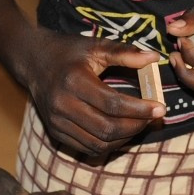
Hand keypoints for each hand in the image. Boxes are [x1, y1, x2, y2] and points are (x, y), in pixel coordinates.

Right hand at [25, 30, 165, 155]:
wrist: (33, 61)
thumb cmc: (68, 51)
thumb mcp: (95, 46)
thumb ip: (125, 53)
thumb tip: (154, 58)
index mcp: (74, 81)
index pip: (113, 104)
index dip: (140, 109)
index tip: (161, 108)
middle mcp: (63, 105)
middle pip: (107, 128)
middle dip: (136, 126)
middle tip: (153, 118)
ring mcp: (57, 122)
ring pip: (98, 143)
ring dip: (125, 138)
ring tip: (140, 124)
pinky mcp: (55, 132)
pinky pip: (87, 148)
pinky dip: (108, 144)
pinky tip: (121, 132)